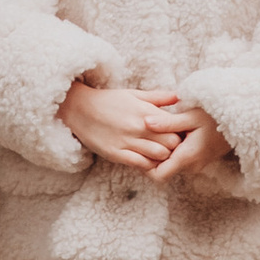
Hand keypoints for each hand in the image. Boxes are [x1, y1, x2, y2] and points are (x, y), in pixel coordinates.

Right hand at [62, 75, 185, 171]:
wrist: (79, 109)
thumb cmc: (108, 100)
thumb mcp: (133, 94)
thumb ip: (157, 97)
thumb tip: (179, 97)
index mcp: (145, 111)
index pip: (176, 126)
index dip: (181, 131)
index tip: (179, 133)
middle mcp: (139, 127)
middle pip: (172, 143)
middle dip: (176, 146)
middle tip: (173, 147)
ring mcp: (127, 142)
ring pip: (159, 156)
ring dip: (163, 157)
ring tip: (160, 155)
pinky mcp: (116, 154)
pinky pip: (140, 164)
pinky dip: (148, 165)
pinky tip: (147, 160)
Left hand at [146, 101, 234, 184]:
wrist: (240, 122)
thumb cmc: (216, 116)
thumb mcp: (191, 116)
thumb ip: (168, 122)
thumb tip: (145, 123)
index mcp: (187, 157)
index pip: (158, 176)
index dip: (145, 166)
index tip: (139, 149)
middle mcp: (191, 166)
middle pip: (163, 170)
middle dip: (152, 156)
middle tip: (143, 137)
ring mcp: (196, 165)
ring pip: (171, 165)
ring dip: (163, 152)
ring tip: (156, 133)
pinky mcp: (199, 160)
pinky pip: (180, 160)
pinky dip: (172, 150)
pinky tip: (170, 134)